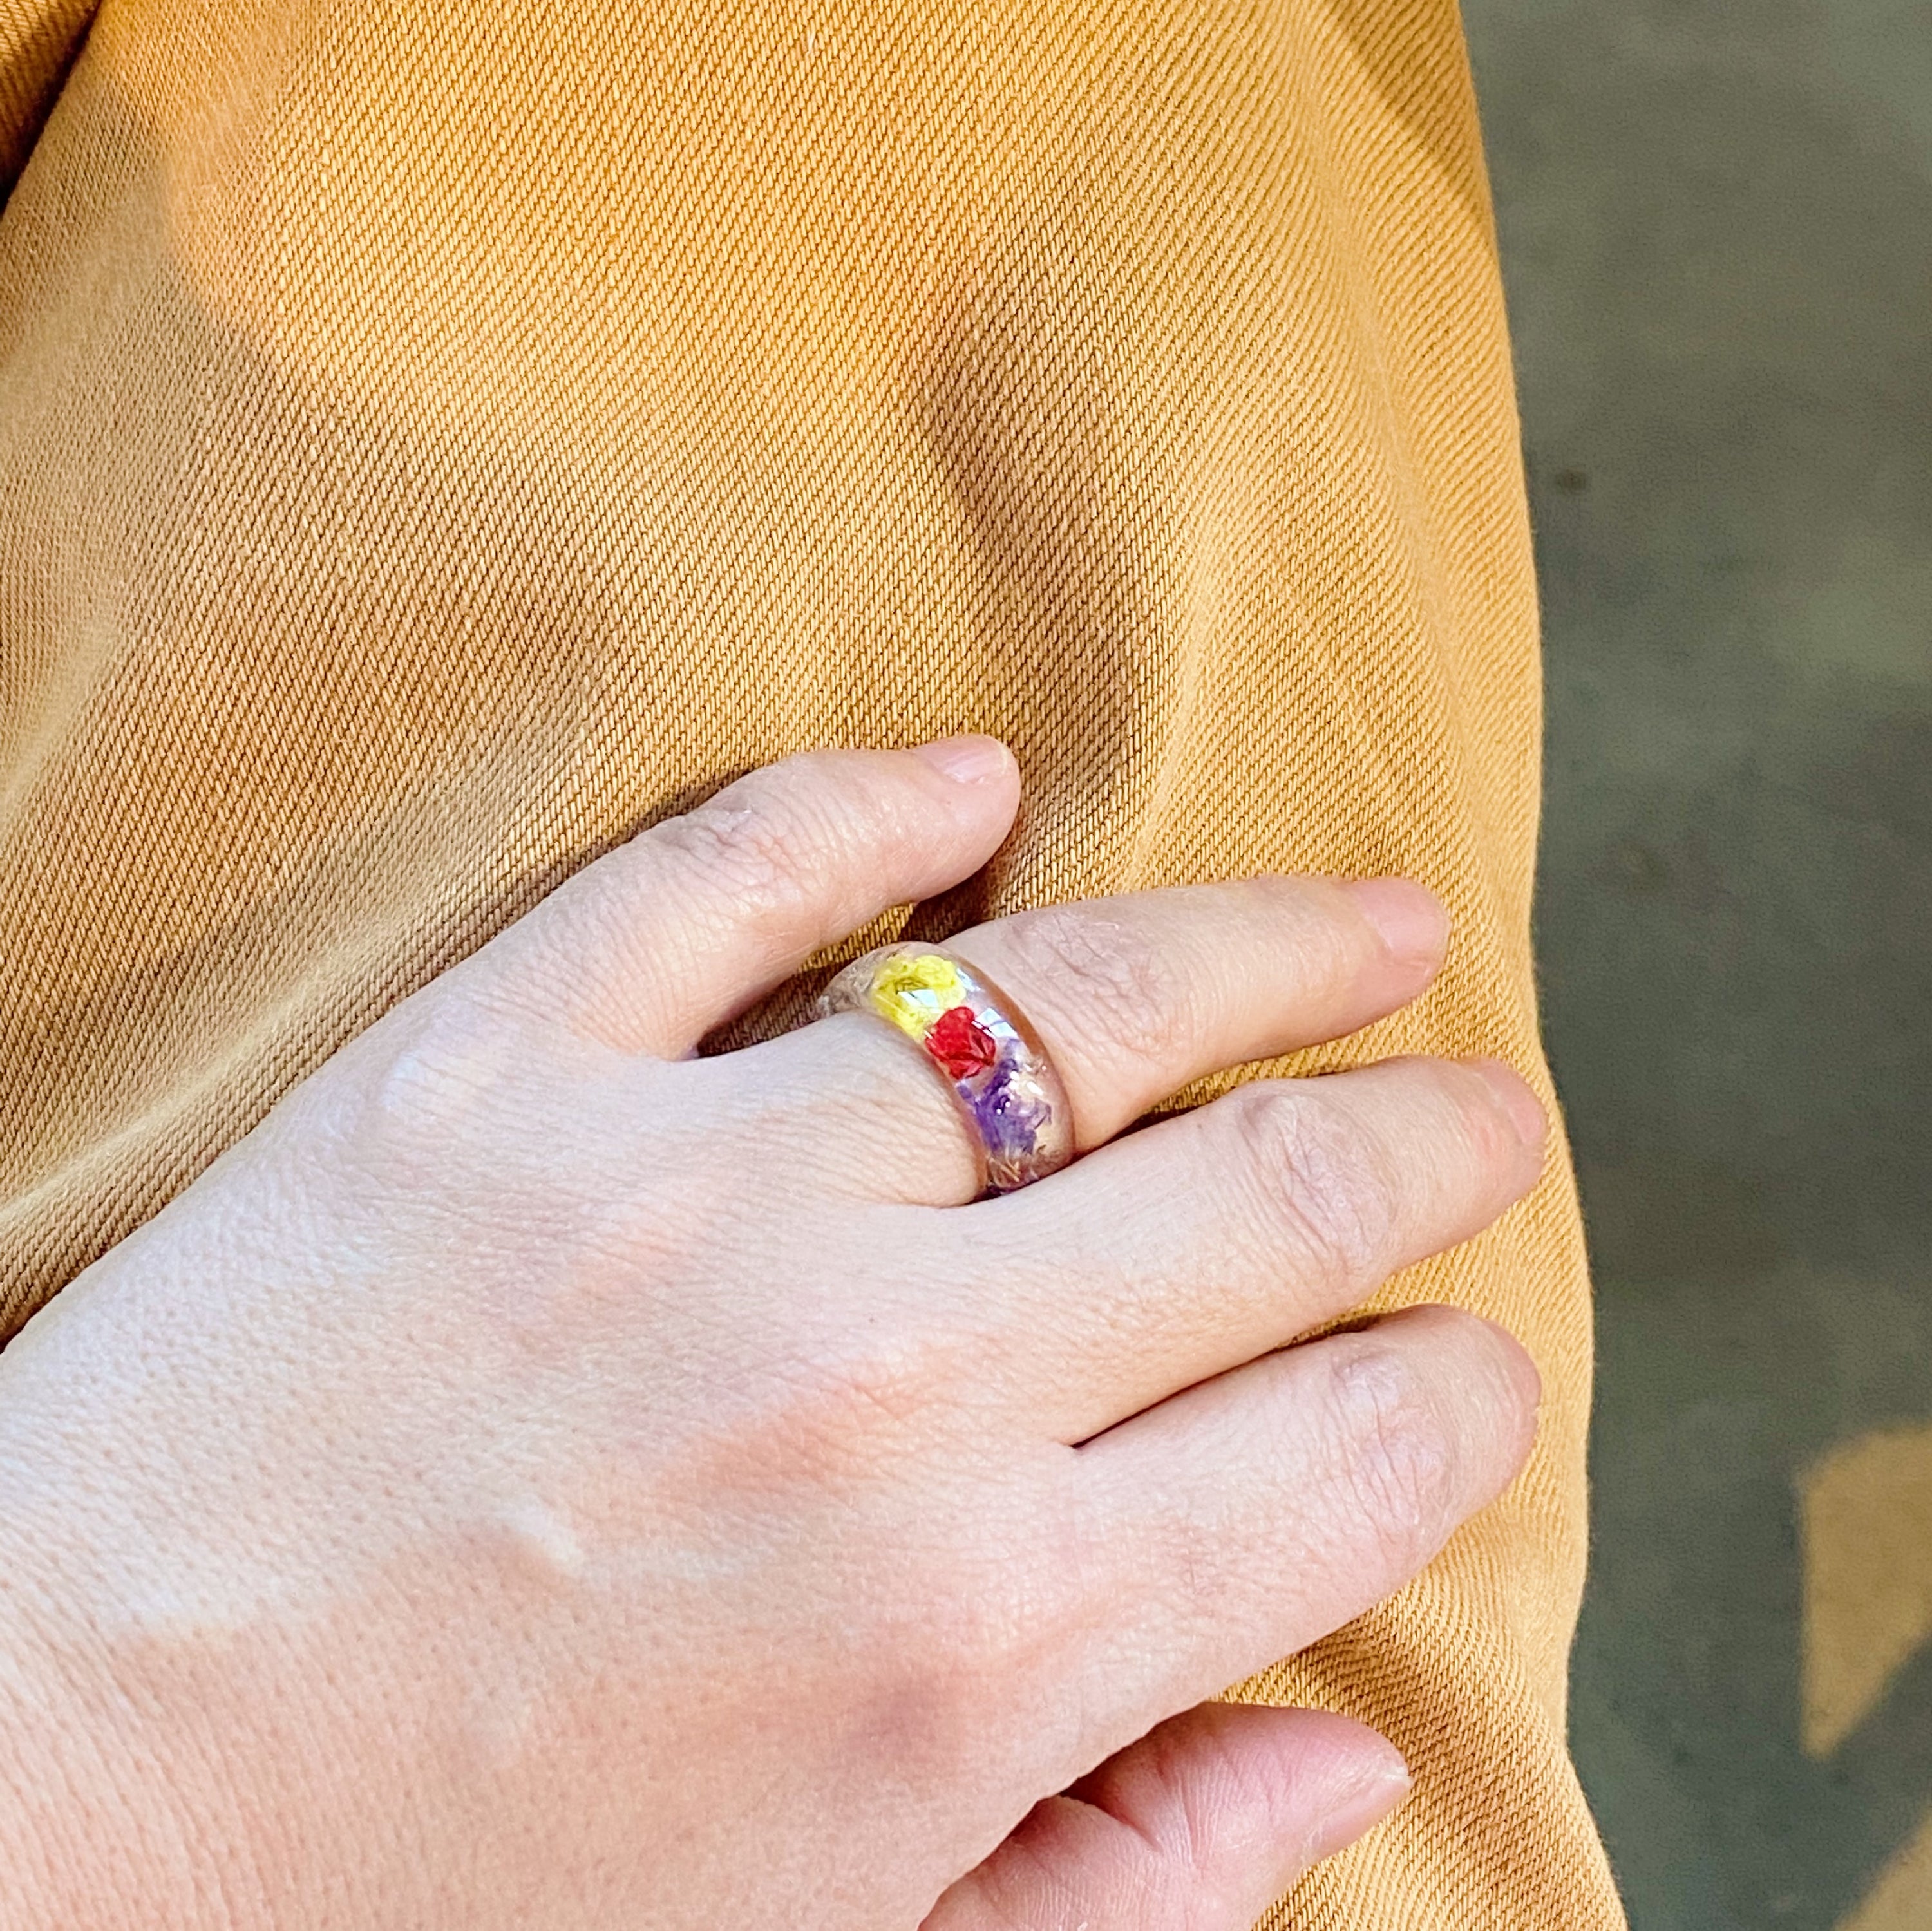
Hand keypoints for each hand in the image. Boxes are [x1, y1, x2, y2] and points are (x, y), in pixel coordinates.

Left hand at [0, 738, 1543, 1930]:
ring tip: (1362, 916)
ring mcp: (677, 1197)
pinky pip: (722, 878)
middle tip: (1488, 1101)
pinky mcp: (485, 1076)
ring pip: (1061, 998)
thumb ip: (1123, 1872)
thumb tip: (1345, 1744)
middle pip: (1269, 1194)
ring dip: (1256, 949)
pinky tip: (973, 784)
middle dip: (1430, 1143)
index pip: (1356, 1450)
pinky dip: (864, 808)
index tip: (1467, 1357)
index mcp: (985, 1640)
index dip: (1458, 1397)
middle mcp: (876, 1388)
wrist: (43, 1826)